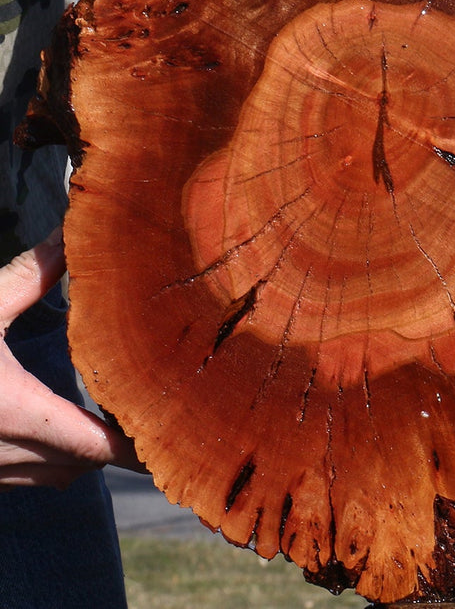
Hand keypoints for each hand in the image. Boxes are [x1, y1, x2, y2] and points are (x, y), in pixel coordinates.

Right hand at [0, 230, 137, 488]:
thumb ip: (31, 276)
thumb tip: (72, 235)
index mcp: (15, 413)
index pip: (99, 446)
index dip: (140, 444)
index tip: (176, 432)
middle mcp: (1, 455)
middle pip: (85, 463)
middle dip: (117, 442)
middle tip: (153, 409)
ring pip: (54, 476)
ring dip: (81, 453)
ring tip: (114, 418)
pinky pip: (21, 479)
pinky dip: (45, 460)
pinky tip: (56, 428)